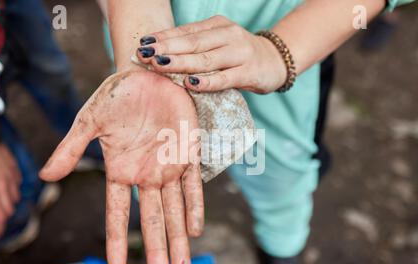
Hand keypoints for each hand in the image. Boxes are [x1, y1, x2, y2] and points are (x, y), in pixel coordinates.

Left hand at [0, 144, 20, 237]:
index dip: (0, 228)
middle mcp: (3, 187)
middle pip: (9, 209)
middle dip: (3, 216)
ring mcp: (11, 177)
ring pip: (15, 197)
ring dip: (8, 202)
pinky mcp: (14, 168)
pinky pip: (17, 182)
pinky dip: (12, 187)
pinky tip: (4, 184)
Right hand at [39, 67, 203, 263]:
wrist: (149, 72)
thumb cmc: (118, 94)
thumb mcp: (91, 120)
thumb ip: (72, 148)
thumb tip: (47, 176)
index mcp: (121, 170)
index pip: (119, 212)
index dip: (118, 238)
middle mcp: (146, 175)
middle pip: (152, 220)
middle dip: (157, 250)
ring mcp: (168, 166)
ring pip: (174, 209)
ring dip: (178, 238)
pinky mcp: (189, 152)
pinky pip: (194, 184)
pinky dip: (195, 206)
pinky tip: (195, 230)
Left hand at [136, 15, 286, 93]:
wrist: (276, 61)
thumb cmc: (238, 55)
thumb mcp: (218, 44)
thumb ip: (195, 48)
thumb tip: (158, 56)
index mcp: (217, 25)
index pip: (186, 31)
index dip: (163, 38)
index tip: (142, 44)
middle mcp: (228, 35)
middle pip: (192, 43)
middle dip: (166, 49)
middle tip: (144, 55)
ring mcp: (240, 53)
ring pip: (206, 59)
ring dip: (181, 63)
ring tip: (159, 66)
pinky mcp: (249, 72)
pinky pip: (225, 78)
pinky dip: (207, 82)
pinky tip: (191, 84)